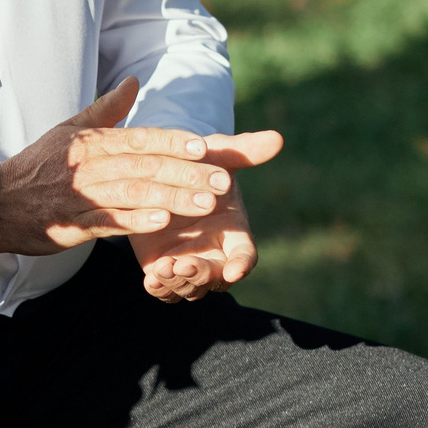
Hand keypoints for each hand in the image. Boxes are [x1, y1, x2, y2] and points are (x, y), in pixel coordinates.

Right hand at [0, 77, 278, 255]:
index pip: (138, 138)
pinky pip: (109, 222)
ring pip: (134, 194)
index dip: (171, 141)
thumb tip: (133, 81)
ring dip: (172, 197)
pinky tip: (162, 222)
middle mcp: (89, 166)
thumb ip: (106, 109)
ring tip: (206, 203)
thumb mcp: (69, 130)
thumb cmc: (39, 165)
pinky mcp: (75, 226)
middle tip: (222, 180)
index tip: (202, 145)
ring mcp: (82, 196)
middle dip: (186, 173)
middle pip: (144, 166)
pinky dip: (135, 221)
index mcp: (91, 142)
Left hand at [130, 151, 274, 300]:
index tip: (236, 270)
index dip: (241, 263)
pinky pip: (165, 290)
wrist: (162, 174)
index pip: (245, 255)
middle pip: (216, 278)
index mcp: (233, 232)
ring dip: (178, 283)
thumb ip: (244, 151)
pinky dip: (160, 288)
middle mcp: (214, 253)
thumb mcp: (218, 156)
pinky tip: (150, 278)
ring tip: (163, 268)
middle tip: (185, 265)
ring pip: (190, 289)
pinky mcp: (163, 270)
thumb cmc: (198, 165)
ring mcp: (188, 264)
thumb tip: (276, 138)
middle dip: (203, 275)